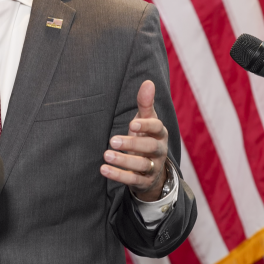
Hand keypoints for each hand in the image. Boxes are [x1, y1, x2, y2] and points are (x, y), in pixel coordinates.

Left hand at [101, 80, 168, 202]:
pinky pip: (133, 180)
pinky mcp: (144, 181)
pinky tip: (104, 169)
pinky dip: (118, 176)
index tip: (132, 124)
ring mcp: (153, 167)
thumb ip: (145, 103)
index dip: (146, 126)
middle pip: (150, 148)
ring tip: (106, 155)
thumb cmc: (146, 138)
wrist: (153, 170)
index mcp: (160, 134)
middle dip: (132, 144)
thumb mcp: (146, 121)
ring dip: (123, 161)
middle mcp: (159, 151)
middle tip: (113, 140)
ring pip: (141, 166)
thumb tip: (148, 82)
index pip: (157, 128)